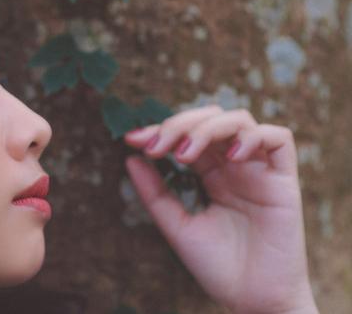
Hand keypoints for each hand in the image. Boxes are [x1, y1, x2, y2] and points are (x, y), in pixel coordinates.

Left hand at [123, 106, 318, 313]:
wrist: (251, 301)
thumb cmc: (217, 266)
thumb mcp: (176, 226)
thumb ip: (154, 193)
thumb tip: (129, 158)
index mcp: (210, 174)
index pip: (186, 135)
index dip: (160, 130)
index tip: (132, 139)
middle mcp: (234, 166)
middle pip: (210, 119)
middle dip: (179, 124)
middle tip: (155, 146)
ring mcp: (259, 170)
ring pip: (239, 120)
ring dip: (207, 128)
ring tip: (184, 155)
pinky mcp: (284, 181)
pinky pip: (279, 139)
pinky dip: (252, 137)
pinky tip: (230, 157)